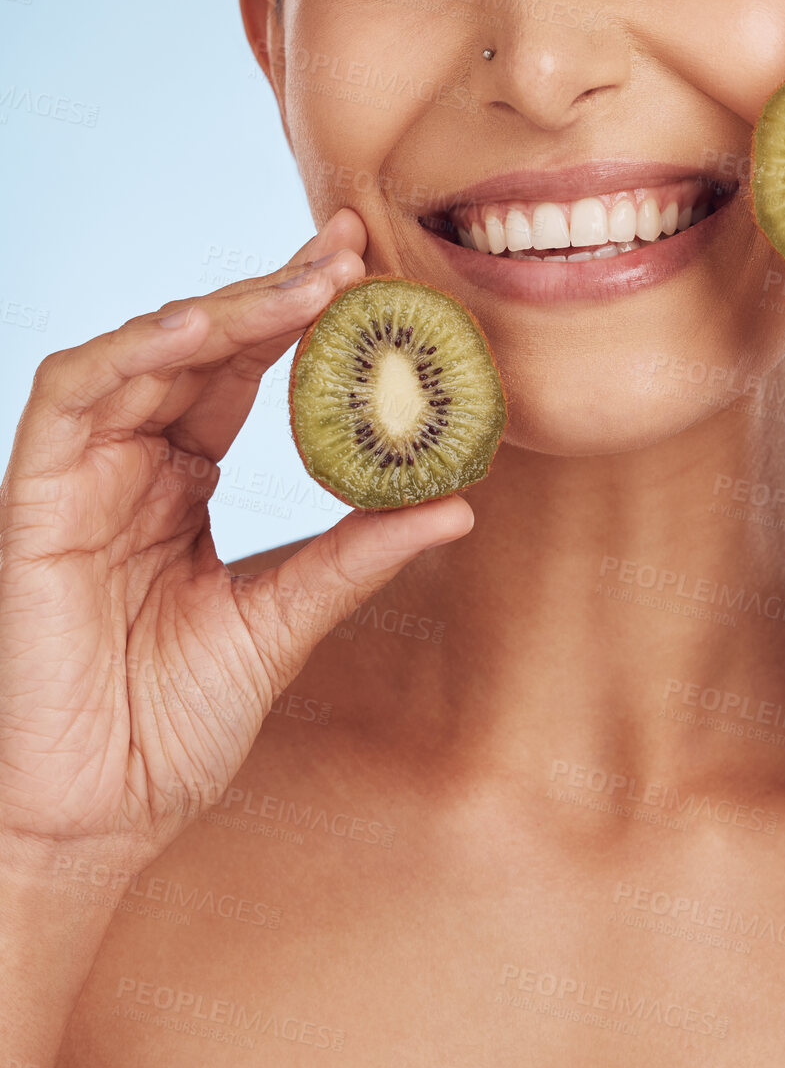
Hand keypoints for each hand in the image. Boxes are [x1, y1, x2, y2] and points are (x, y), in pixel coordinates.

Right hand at [0, 209, 472, 872]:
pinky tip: (196, 328)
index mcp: (183, 482)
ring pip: (140, 354)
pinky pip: (69, 397)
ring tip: (303, 287)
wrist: (100, 815)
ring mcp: (84, 477)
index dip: (298, 313)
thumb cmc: (174, 726)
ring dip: (220, 310)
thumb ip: (357, 555)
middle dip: (272, 290)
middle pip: (198, 346)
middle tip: (350, 252)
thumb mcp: (284, 622)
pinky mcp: (37, 500)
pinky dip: (128, 353)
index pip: (242, 369)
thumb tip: (459, 502)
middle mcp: (132, 463)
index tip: (368, 268)